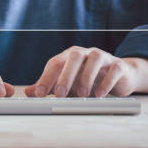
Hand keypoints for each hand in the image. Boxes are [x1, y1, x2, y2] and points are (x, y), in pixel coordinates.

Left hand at [25, 46, 140, 97]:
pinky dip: (106, 81)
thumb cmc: (89, 78)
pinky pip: (113, 69)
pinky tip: (99, 94)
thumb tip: (28, 92)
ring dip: (86, 76)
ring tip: (82, 94)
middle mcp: (86, 53)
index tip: (39, 94)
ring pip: (94, 59)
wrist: (119, 75)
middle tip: (59, 94)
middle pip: (74, 56)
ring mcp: (103, 57)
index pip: (55, 63)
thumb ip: (49, 86)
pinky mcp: (118, 65)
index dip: (46, 78)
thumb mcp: (68, 83)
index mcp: (70, 56)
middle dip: (65, 75)